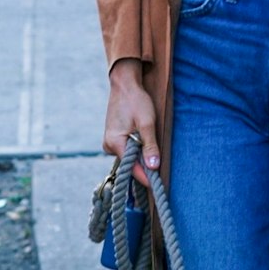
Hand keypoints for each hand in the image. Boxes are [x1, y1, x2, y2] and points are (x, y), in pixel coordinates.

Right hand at [103, 58, 159, 185]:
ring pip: (129, 157)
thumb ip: (150, 145)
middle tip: (160, 165)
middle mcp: (108, 145)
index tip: (159, 185)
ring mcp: (109, 142)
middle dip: (144, 165)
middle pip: (130, 164)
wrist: (124, 84)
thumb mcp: (147, 123)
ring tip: (151, 147)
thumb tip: (153, 167)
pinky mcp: (113, 138)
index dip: (146, 177)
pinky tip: (143, 141)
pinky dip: (136, 149)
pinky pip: (127, 150)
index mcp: (115, 143)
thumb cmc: (136, 101)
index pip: (132, 168)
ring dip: (141, 155)